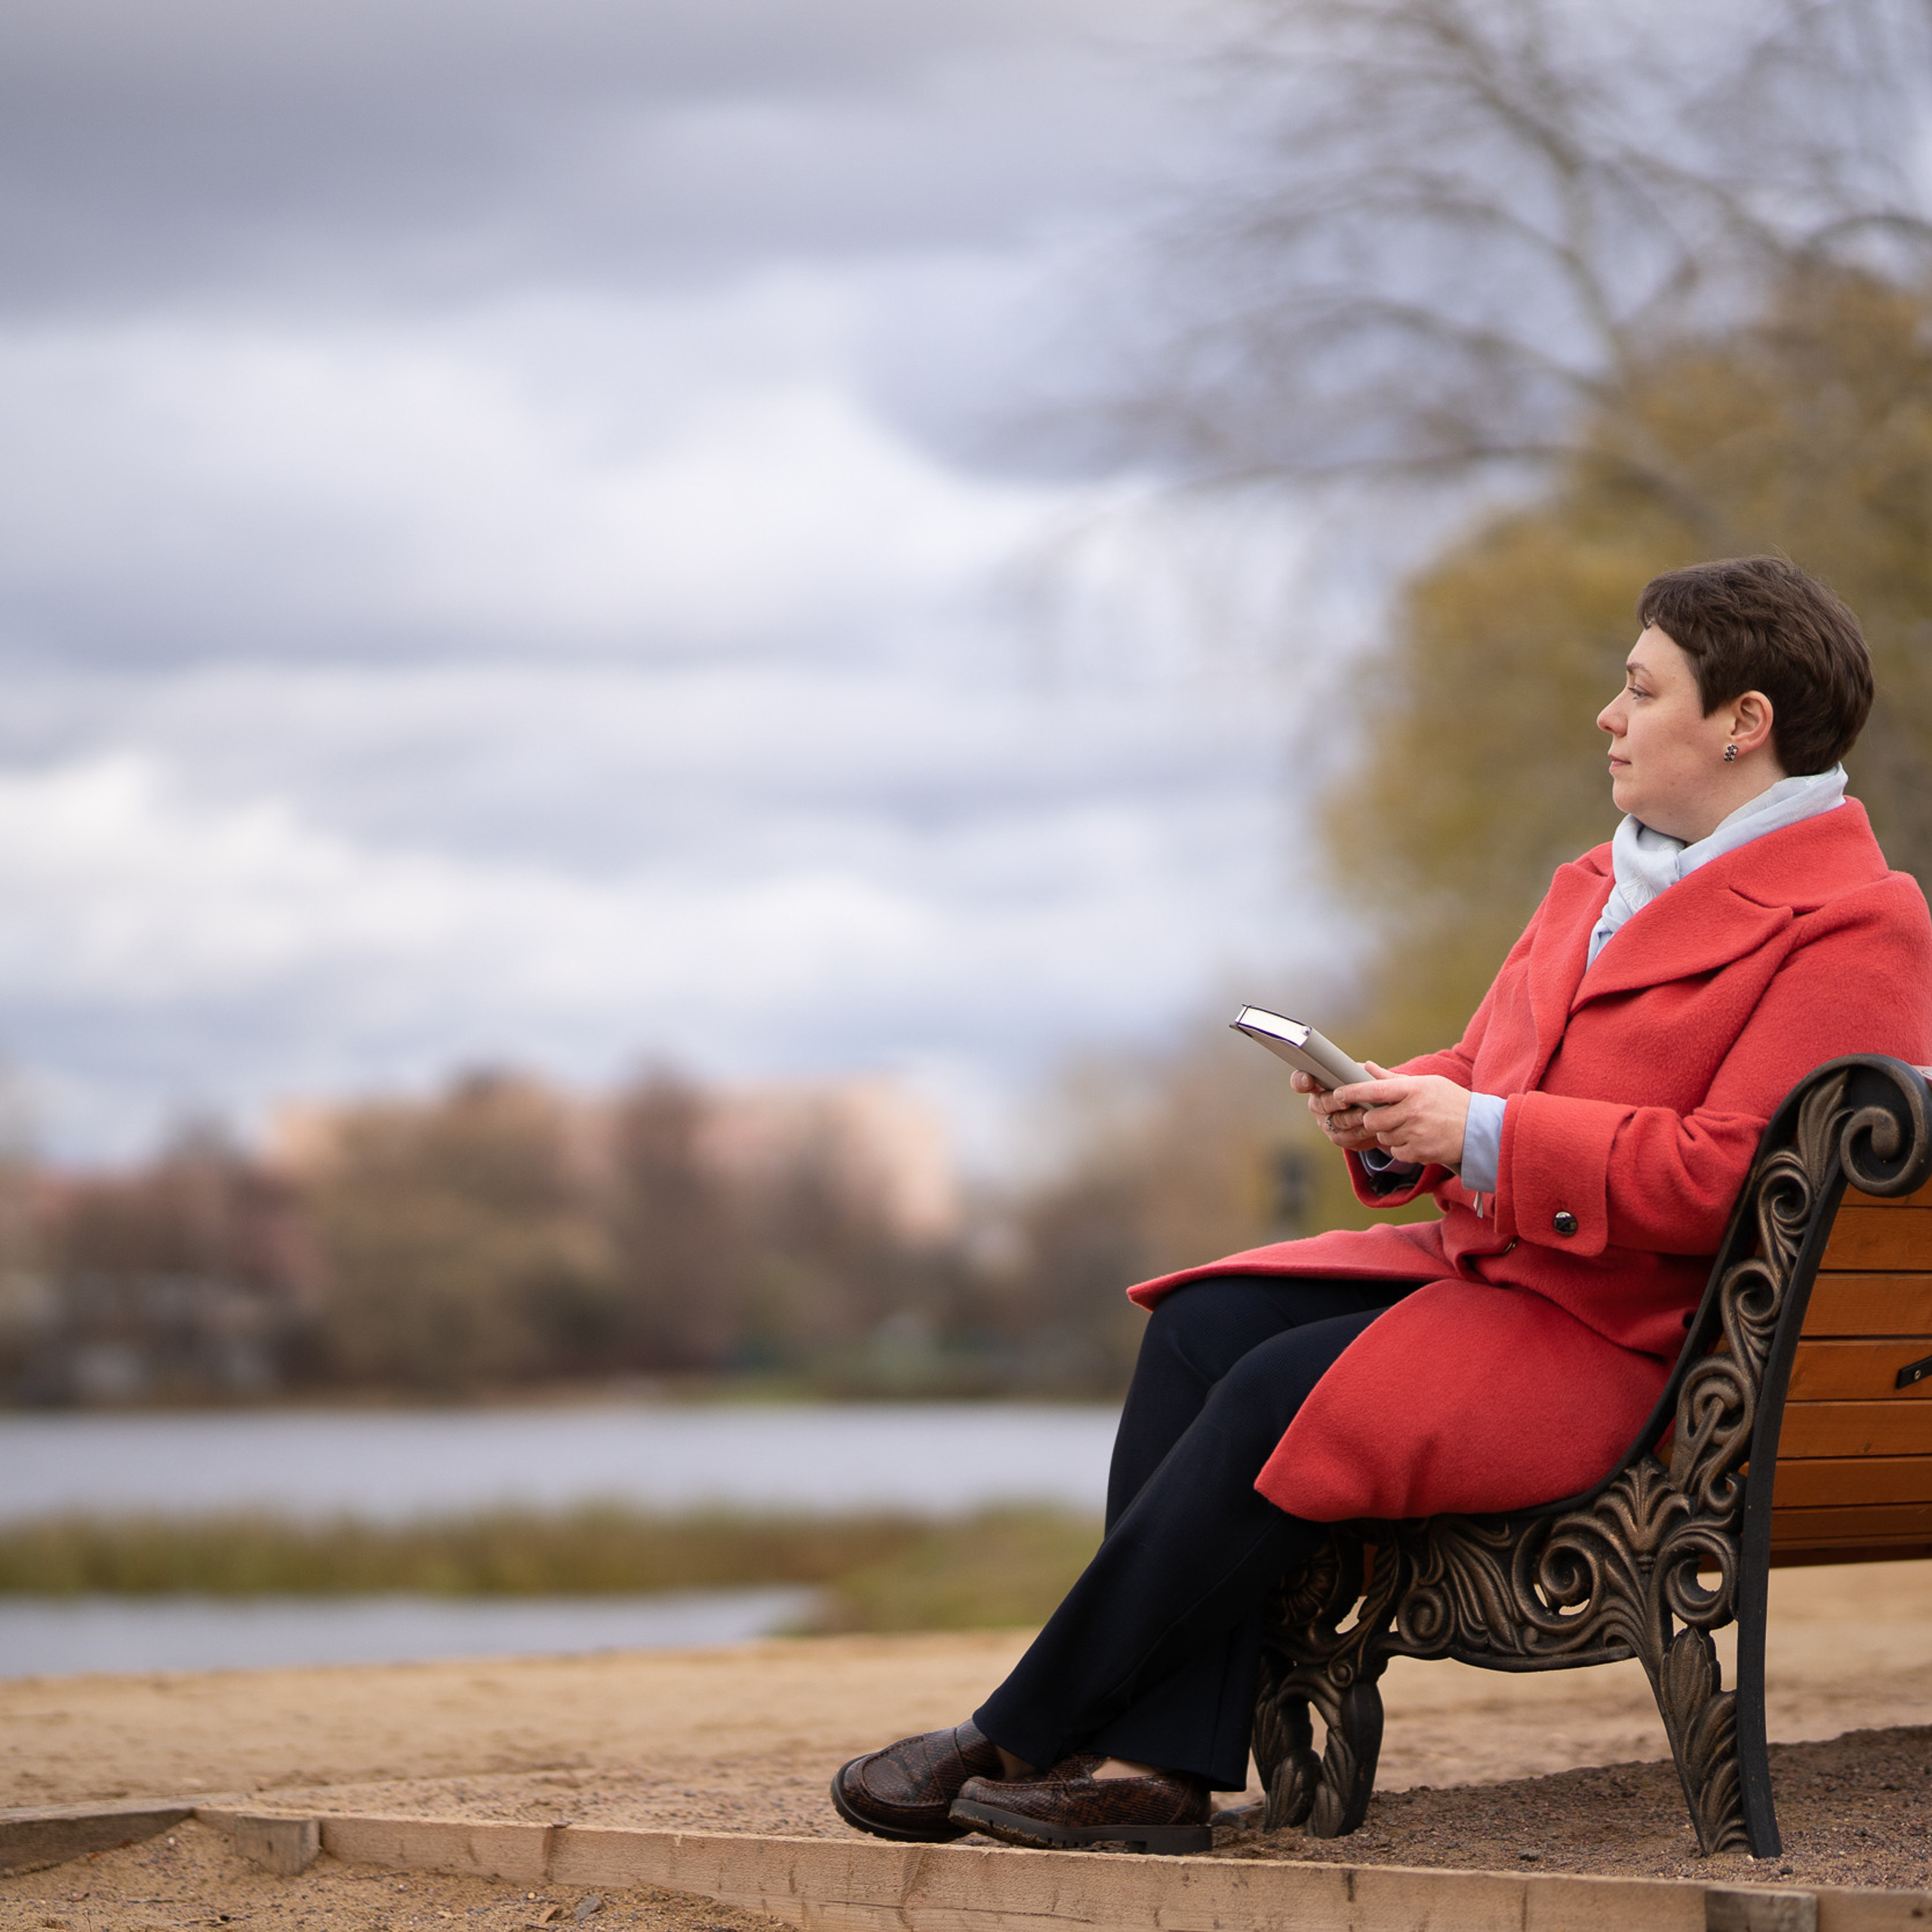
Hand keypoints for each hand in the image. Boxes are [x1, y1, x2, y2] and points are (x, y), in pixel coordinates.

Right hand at [1295, 1067, 1383, 1151]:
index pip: (1301, 1082)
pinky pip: (1349, 1136)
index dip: (1300, 1081)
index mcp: (1319, 1085)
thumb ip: (1363, 1072)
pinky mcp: (1340, 1138)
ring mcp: (1327, 1123)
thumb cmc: (1366, 1090)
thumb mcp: (1364, 1077)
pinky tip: (1373, 1126)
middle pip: (1320, 1103)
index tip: (1308, 1078)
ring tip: (1363, 1114)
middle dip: (1333, 1101)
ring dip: (1351, 1118)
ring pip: (1337, 1121)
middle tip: (1345, 1101)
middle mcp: (1319, 1105)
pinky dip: (1362, 1131)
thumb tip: (1367, 1066)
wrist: (1377, 1116)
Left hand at [1326, 1064, 1470, 1167]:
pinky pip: (1396, 1153)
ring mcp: (1416, 1134)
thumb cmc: (1451, 1102)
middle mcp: (1413, 1112)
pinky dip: (1400, 1148)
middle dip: (1372, 1120)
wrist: (1481, 1130)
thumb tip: (1367, 1067)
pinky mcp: (1420, 1153)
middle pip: (1372, 1120)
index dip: (1352, 1092)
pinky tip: (1415, 1139)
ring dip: (1388, 1134)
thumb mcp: (1427, 1084)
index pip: (1374, 1090)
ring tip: (1408, 1126)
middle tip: (1382, 1116)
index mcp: (1413, 1090)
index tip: (1338, 1094)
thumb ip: (1394, 1080)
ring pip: (1383, 1138)